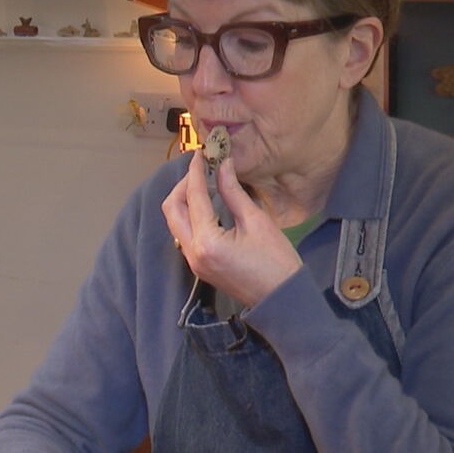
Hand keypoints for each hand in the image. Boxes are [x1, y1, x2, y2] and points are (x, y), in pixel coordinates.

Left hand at [163, 152, 302, 310]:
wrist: (280, 299)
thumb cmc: (276, 262)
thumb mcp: (256, 222)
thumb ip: (234, 192)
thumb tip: (223, 165)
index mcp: (206, 241)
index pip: (194, 197)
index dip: (196, 171)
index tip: (201, 153)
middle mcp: (192, 252)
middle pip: (172, 209)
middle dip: (182, 185)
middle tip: (200, 169)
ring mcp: (193, 261)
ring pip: (175, 222)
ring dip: (184, 200)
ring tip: (202, 182)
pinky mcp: (199, 266)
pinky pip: (184, 234)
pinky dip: (190, 215)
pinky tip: (206, 204)